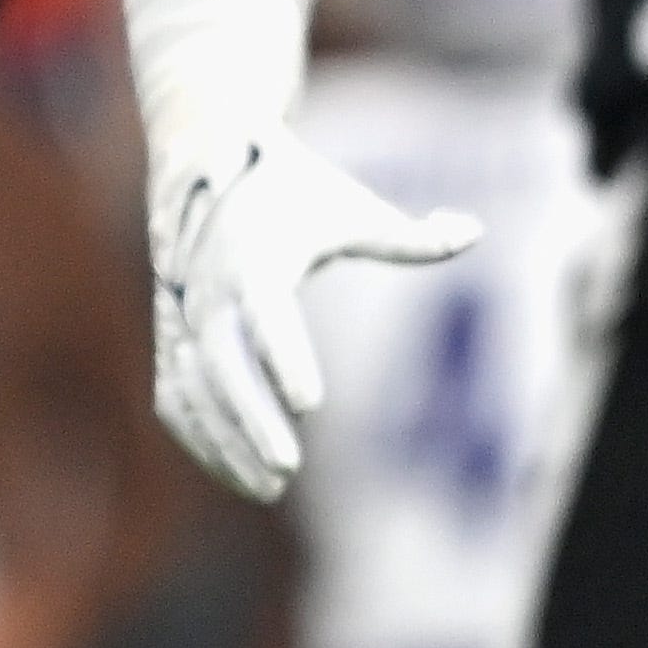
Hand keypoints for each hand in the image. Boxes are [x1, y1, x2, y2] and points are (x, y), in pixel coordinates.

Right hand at [148, 128, 479, 501]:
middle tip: (289, 468)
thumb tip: (475, 231)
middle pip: (222, 363)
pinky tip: (237, 475)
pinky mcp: (171, 336)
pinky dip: (199, 438)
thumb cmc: (295, 191)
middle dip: (251, 419)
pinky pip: (175, 396)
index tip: (312, 404)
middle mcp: (210, 289)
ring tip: (270, 489)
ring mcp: (183, 315)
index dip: (285, 358)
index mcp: (257, 257)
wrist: (208, 158)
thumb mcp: (351, 208)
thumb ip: (409, 236)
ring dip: (225, 441)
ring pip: (193, 389)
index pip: (267, 313)